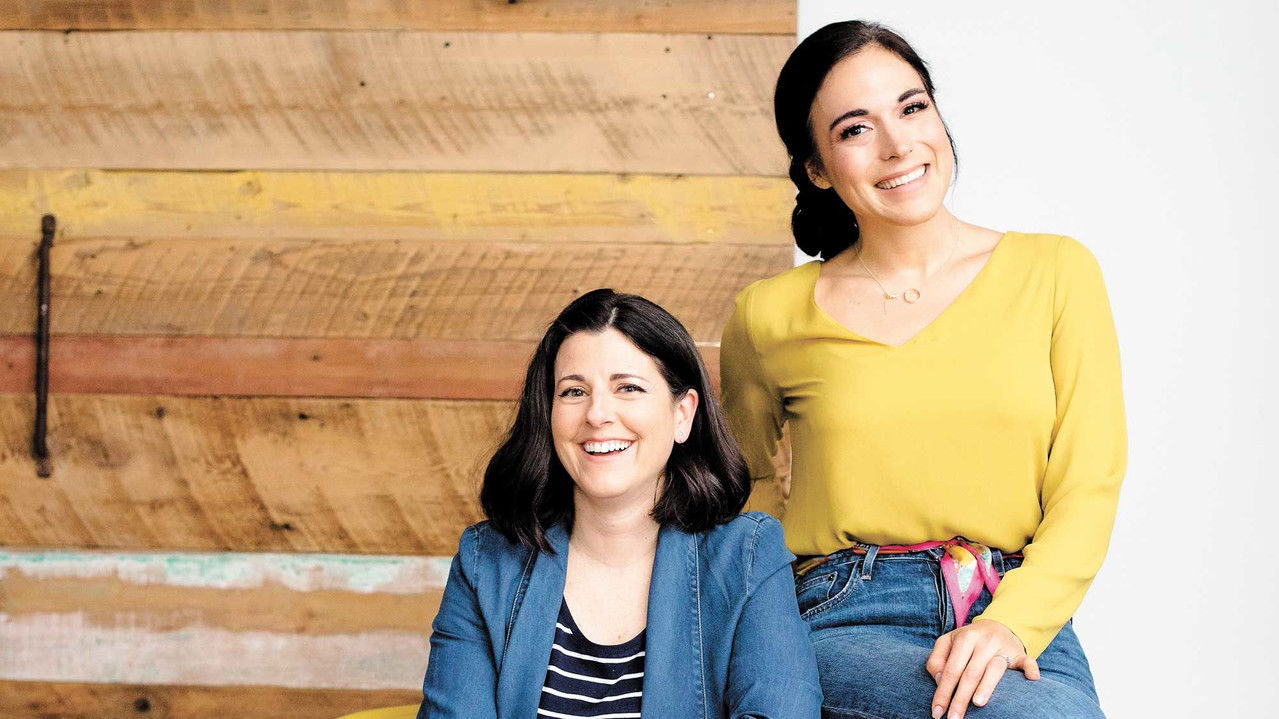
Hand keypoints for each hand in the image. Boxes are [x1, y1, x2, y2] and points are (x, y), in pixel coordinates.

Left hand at [925, 619, 1039, 718]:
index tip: (937, 711)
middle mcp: (984, 641)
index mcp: (964, 638)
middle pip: (971, 673)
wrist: (995, 626)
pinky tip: (1032, 679)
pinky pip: (1027, 660)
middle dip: (960, 698)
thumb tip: (940, 680)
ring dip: (987, 686)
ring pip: (995, 669)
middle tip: (953, 718)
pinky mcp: (1020, 653)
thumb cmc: (966, 641)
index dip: (943, 691)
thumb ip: (936, 660)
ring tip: (977, 703)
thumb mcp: (946, 643)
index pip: (952, 669)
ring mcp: (1003, 647)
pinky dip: (1030, 669)